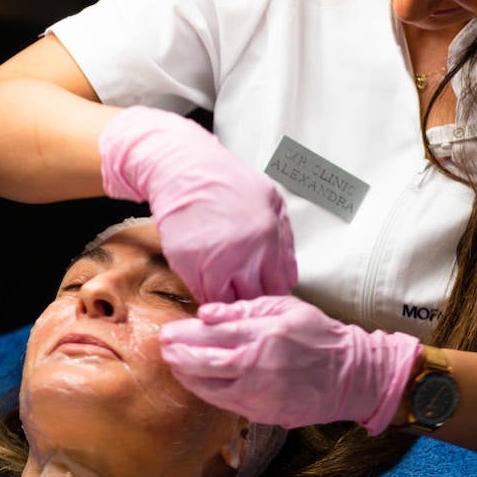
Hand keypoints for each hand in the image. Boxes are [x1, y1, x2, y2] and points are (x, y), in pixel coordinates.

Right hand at [98, 106, 296, 303]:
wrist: (185, 171)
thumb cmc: (229, 182)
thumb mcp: (271, 201)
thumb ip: (286, 242)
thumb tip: (291, 278)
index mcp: (268, 240)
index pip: (278, 290)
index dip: (271, 296)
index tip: (264, 293)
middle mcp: (244, 256)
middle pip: (253, 301)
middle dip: (250, 301)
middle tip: (244, 294)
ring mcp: (215, 263)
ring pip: (226, 305)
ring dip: (227, 303)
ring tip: (225, 290)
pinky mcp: (188, 266)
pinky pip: (201, 296)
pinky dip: (206, 295)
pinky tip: (208, 282)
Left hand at [159, 295, 422, 433]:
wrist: (348, 374)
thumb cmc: (317, 334)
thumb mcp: (285, 307)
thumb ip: (244, 310)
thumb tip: (206, 313)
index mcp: (261, 335)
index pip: (211, 334)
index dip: (184, 333)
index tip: (168, 332)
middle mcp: (256, 365)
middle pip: (203, 362)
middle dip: (178, 356)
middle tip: (164, 348)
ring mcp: (258, 392)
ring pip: (210, 387)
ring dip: (187, 377)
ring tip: (175, 366)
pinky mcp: (263, 412)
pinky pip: (226, 403)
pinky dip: (207, 393)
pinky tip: (198, 384)